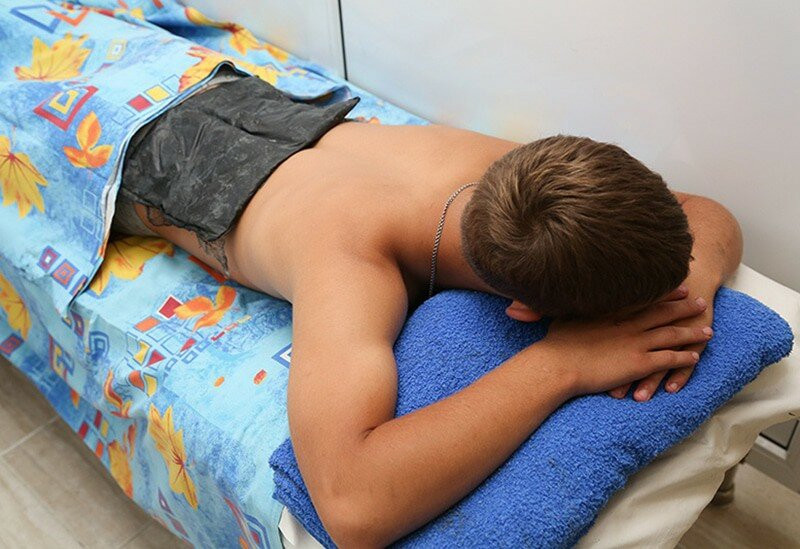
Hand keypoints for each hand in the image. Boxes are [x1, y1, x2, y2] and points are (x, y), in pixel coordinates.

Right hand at [540, 292, 712, 397]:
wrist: (558, 365)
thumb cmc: (556, 344)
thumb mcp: (564, 317)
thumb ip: (574, 309)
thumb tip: (567, 300)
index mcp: (612, 312)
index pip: (645, 299)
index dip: (664, 293)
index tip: (679, 288)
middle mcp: (629, 324)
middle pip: (664, 313)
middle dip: (685, 307)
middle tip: (700, 302)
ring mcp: (636, 343)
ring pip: (672, 335)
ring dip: (692, 332)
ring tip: (708, 330)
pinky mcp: (640, 364)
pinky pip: (669, 359)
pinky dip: (684, 357)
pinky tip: (695, 357)